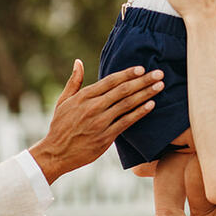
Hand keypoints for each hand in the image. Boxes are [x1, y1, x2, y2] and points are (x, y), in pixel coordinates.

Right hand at [28, 60, 161, 182]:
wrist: (55, 153)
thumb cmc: (59, 126)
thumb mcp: (63, 101)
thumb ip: (74, 81)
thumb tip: (79, 62)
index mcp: (83, 96)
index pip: (110, 81)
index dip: (128, 73)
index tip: (142, 68)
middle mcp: (93, 107)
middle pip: (123, 90)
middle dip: (143, 80)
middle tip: (159, 73)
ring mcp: (100, 122)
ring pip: (127, 104)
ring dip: (146, 94)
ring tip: (160, 86)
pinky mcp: (105, 137)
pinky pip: (126, 122)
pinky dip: (139, 112)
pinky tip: (151, 105)